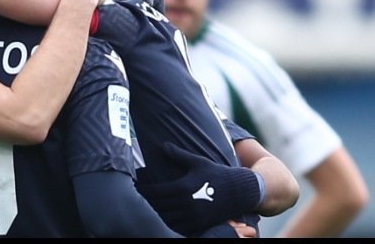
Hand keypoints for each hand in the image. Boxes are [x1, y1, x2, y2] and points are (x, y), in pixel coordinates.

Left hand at [136, 142, 261, 235]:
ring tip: (145, 212)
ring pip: (165, 221)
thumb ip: (178, 155)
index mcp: (183, 187)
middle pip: (157, 208)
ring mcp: (192, 217)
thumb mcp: (198, 162)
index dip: (142, 192)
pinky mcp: (198, 225)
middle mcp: (186, 204)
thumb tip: (163, 145)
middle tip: (134, 202)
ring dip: (155, 217)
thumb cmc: (218, 174)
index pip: (155, 192)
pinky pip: (177, 229)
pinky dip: (168, 226)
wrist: (241, 191)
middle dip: (145, 205)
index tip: (134, 189)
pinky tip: (162, 221)